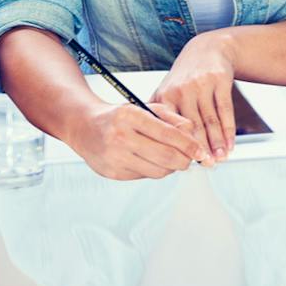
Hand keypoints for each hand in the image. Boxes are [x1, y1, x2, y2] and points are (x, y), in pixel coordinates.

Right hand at [74, 90, 207, 179]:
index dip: (189, 145)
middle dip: (184, 161)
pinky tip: (152, 161)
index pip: (168, 134)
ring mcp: (114, 157)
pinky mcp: (112, 173)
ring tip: (173, 160)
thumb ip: (171, 118)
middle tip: (191, 159)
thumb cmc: (119, 116)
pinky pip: (144, 176)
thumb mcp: (144, 108)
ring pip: (157, 171)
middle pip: (166, 157)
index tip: (201, 152)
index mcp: (130, 116)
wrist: (84, 127)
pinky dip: (154, 171)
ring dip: (171, 168)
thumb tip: (193, 134)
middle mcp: (120, 136)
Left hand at [164, 34, 244, 163]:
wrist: (207, 50)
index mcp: (165, 96)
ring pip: (210, 120)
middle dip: (200, 148)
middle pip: (192, 126)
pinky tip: (230, 144)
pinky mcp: (220, 81)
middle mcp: (182, 90)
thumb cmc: (184, 78)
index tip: (183, 164)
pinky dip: (229, 131)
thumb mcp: (166, 91)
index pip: (170, 127)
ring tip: (220, 159)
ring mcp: (202, 85)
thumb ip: (158, 117)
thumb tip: (152, 148)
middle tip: (206, 165)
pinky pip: (225, 110)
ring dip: (217, 143)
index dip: (177, 147)